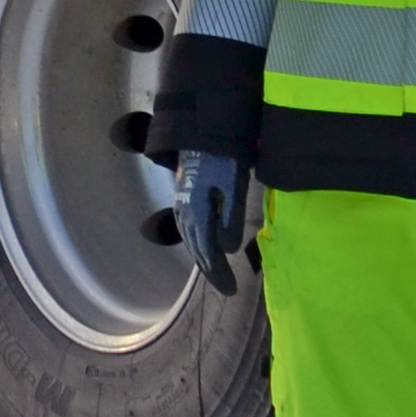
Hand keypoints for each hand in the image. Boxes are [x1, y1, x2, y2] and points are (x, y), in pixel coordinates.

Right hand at [174, 150, 254, 294]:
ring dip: (201, 256)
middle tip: (226, 287)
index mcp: (197, 211)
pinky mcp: (182, 192)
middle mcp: (184, 210)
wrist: (203, 126)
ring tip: (214, 269)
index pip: (208, 251)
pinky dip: (194, 240)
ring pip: (189, 237)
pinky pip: (186, 225)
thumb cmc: (224, 154)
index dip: (219, 272)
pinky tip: (201, 241)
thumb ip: (231, 217)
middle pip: (197, 248)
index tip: (231, 290)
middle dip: (211, 269)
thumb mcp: (234, 185)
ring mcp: (180, 201)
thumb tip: (228, 249)